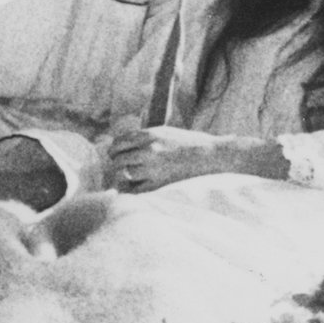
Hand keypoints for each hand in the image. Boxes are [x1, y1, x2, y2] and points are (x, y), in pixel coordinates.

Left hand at [107, 127, 279, 191]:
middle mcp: (148, 151)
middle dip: (115, 162)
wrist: (210, 156)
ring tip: (126, 176)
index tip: (114, 153)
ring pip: (125, 173)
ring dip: (123, 175)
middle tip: (117, 166)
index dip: (114, 148)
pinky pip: (135, 190)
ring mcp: (153, 168)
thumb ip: (144, 137)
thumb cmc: (188, 142)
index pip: (119, 142)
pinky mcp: (159, 184)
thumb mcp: (164, 132)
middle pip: (118, 158)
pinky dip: (130, 190)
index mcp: (149, 135)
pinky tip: (131, 188)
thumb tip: (124, 144)